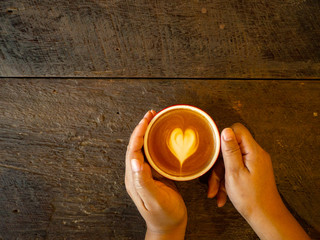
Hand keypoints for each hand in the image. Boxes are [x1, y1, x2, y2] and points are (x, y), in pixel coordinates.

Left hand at [125, 110, 186, 239]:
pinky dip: (156, 142)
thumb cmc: (164, 215)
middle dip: (142, 128)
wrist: (169, 226)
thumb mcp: (155, 200)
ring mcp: (145, 174)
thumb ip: (144, 182)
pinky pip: (152, 154)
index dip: (138, 133)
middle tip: (151, 114)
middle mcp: (137, 174)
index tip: (146, 120)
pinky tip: (163, 138)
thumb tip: (136, 161)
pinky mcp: (154, 175)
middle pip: (136, 146)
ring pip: (144, 148)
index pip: (133, 150)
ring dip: (148, 133)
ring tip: (155, 120)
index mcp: (134, 178)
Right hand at [217, 123, 309, 239]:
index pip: (238, 130)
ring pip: (231, 161)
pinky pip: (236, 169)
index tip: (216, 153)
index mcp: (253, 151)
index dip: (224, 138)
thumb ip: (230, 151)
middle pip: (231, 148)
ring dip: (221, 176)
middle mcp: (256, 154)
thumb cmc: (250, 198)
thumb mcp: (234, 172)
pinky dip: (228, 180)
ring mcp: (255, 162)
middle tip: (213, 182)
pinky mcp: (253, 170)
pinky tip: (222, 195)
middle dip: (219, 165)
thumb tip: (226, 130)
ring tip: (216, 192)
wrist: (265, 217)